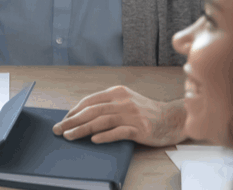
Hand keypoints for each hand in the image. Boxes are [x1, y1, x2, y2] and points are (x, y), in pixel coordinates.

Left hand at [53, 86, 185, 145]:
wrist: (173, 118)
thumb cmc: (145, 111)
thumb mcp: (125, 101)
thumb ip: (107, 104)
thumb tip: (81, 114)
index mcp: (117, 92)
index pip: (89, 101)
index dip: (74, 111)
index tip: (63, 120)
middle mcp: (123, 101)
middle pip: (92, 111)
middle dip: (72, 121)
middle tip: (59, 129)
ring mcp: (132, 115)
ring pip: (101, 121)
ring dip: (82, 129)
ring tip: (69, 136)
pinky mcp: (140, 128)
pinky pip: (119, 132)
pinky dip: (105, 136)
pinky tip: (94, 140)